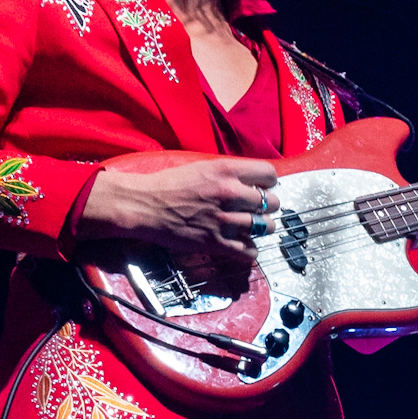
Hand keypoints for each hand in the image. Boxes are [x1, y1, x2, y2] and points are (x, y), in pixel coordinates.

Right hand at [79, 157, 277, 266]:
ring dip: (260, 228)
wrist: (144, 205)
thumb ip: (229, 172)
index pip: (270, 175)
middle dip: (266, 207)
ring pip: (266, 228)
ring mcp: (225, 220)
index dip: (268, 183)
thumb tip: (252, 181)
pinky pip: (250, 252)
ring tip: (249, 227)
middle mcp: (230, 194)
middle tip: (254, 209)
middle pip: (273, 203)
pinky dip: (248, 250)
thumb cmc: (169, 185)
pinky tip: (240, 244)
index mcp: (226, 170)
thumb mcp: (202, 166)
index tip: (261, 188)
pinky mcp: (217, 243)